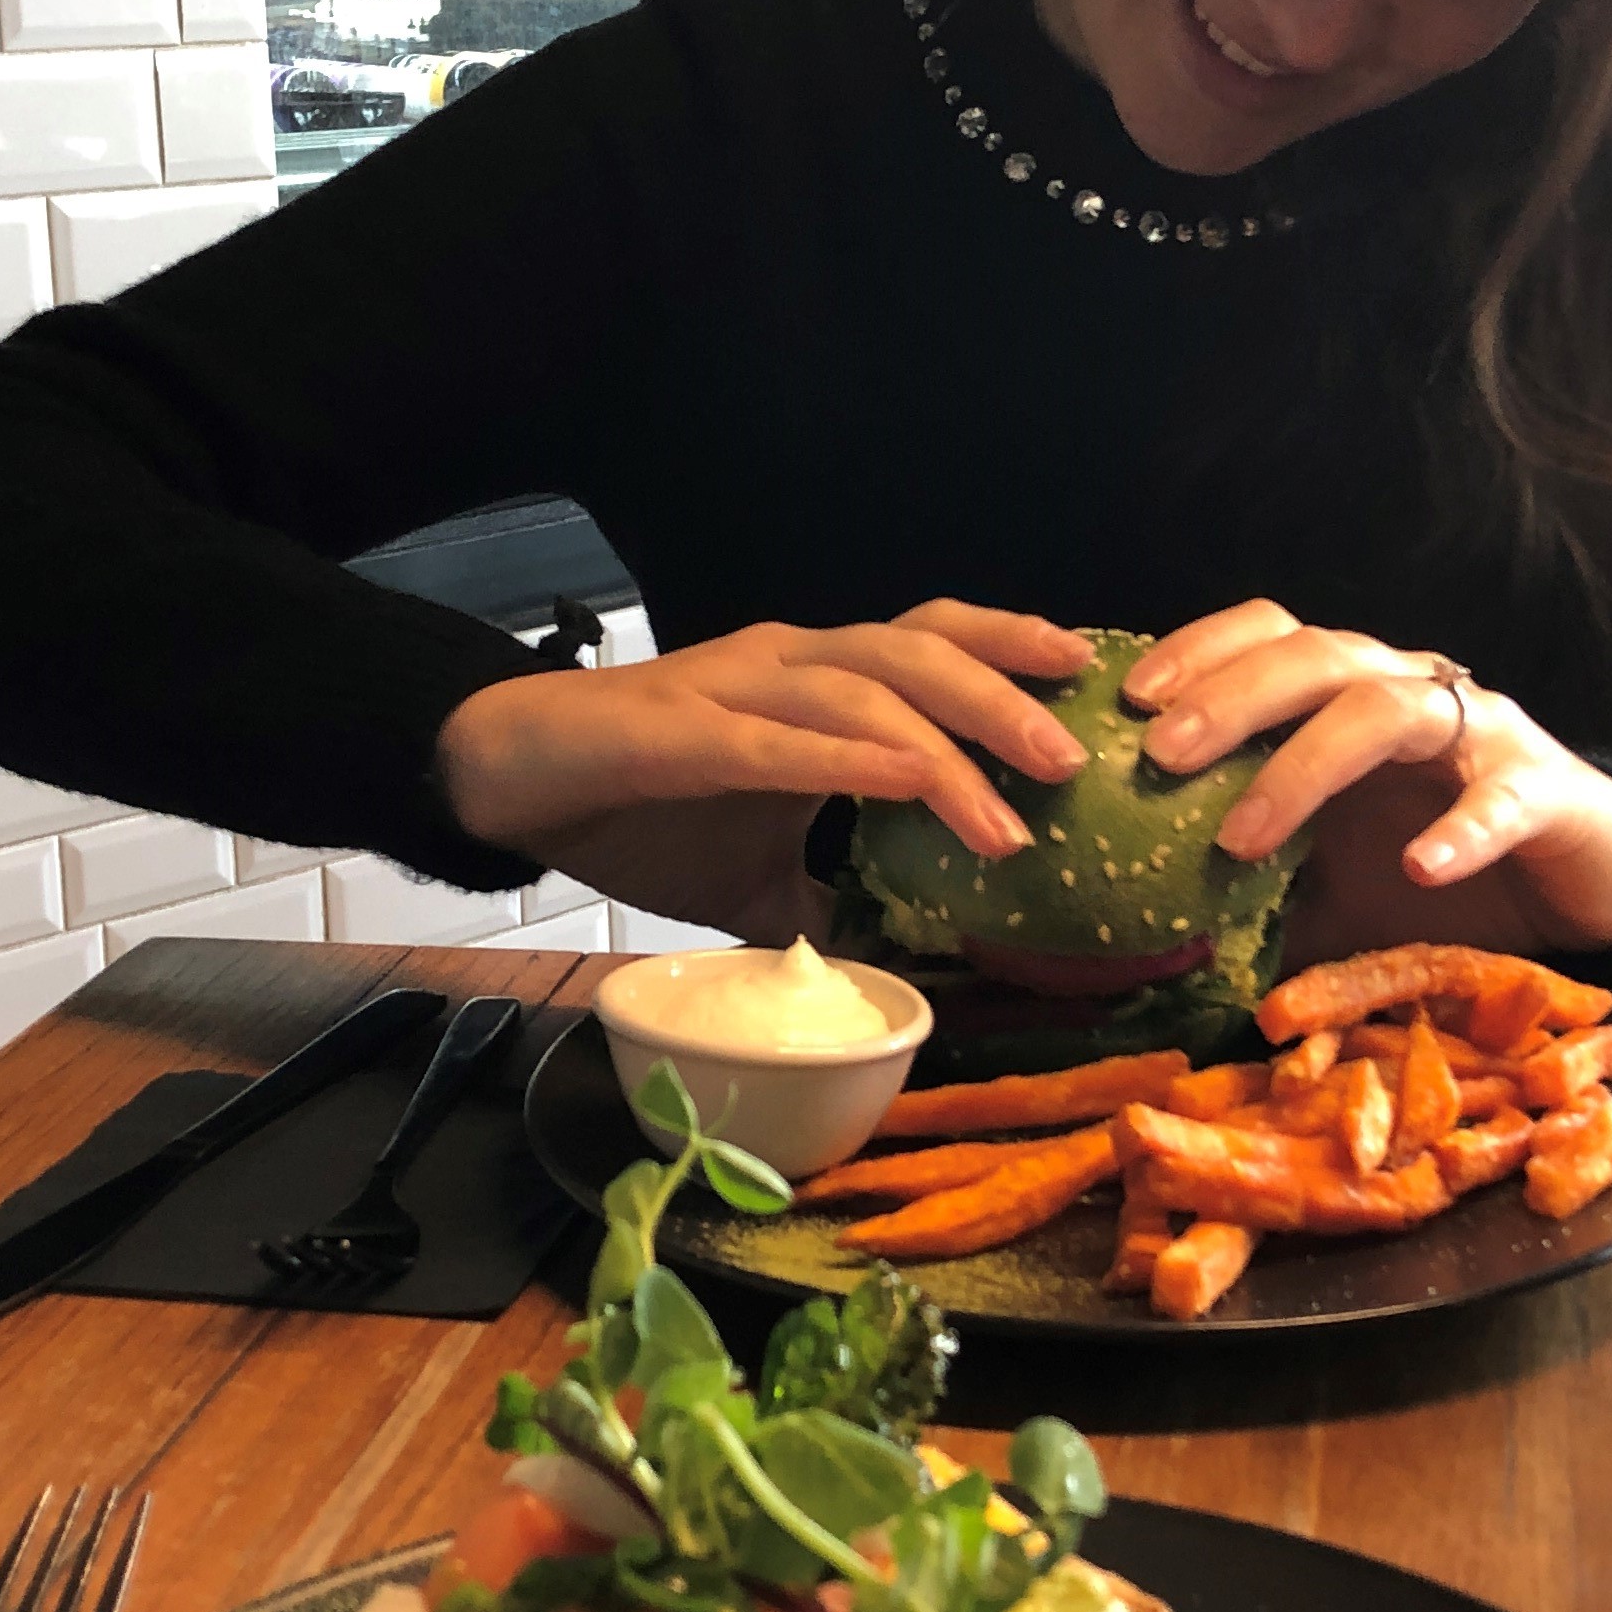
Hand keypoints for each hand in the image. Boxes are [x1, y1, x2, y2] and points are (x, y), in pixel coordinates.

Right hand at [435, 603, 1092, 932]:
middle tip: (1078, 757)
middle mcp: (791, 663)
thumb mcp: (755, 874)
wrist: (512, 778)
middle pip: (921, 651)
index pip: (936, 645)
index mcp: (818, 684)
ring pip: (863, 687)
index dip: (1016, 653)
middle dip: (1006, 697)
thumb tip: (896, 966)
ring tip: (1010, 807)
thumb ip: (827, 902)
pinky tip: (905, 779)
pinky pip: (777, 738)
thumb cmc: (638, 809)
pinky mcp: (679, 731)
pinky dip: (847, 757)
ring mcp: (735, 688)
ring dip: (944, 744)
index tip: (1100, 688)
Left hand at [1123, 601, 1611, 956]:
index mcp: (1351, 698)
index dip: (1200, 651)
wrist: (1579, 886)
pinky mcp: (1544, 789)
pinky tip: (1421, 866)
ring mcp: (1480, 734)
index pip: (1271, 635)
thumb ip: (1253, 896)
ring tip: (1243, 837)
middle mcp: (1410, 693)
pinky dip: (1461, 829)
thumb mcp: (1327, 887)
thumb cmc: (1437, 869)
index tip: (1126, 701)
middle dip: (1233, 698)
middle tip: (1162, 754)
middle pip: (1318, 657)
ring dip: (1306, 765)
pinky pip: (1501, 797)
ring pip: (1388, 709)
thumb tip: (1150, 944)